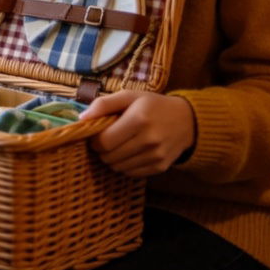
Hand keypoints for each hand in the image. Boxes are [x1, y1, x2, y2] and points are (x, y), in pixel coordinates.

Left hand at [80, 90, 195, 176]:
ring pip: (118, 167)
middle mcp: (148, 140)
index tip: (95, 134)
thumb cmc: (153, 105)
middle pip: (109, 156)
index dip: (94, 140)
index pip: (104, 141)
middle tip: (104, 140)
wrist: (187, 121)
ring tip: (117, 146)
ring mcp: (156, 156)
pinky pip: (131, 173)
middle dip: (101, 150)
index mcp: (138, 120)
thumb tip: (82, 119)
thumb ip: (104, 104)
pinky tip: (128, 153)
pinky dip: (124, 165)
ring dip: (111, 159)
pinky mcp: (160, 167)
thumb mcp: (129, 96)